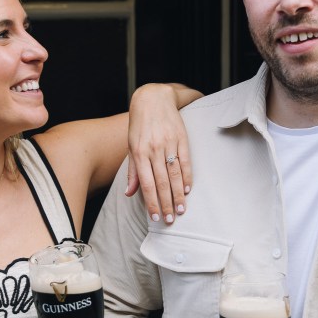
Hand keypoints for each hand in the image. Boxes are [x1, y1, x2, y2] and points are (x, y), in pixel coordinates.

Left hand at [125, 83, 193, 223]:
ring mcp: (168, 143)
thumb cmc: (139, 125)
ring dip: (178, 194)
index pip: (146, 183)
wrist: (153, 98)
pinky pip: (185, 161)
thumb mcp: (131, 146)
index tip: (155, 216)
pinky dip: (187, 177)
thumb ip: (132, 171)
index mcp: (139, 153)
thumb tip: (129, 194)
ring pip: (174, 174)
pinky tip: (188, 190)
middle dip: (166, 203)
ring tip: (180, 210)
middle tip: (170, 219)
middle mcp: (153, 149)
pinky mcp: (181, 138)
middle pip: (161, 182)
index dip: (151, 201)